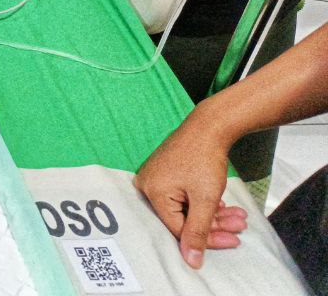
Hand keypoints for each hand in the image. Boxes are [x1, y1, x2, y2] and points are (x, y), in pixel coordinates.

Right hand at [134, 112, 248, 268]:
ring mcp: (156, 177)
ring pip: (187, 207)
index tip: (233, 240)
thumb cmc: (204, 159)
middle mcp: (148, 185)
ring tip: (237, 215)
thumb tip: (191, 261)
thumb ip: (198, 232)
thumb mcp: (205, 199)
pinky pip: (184, 196)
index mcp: (153, 192)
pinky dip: (204, 201)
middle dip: (215, 224)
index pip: (179, 228)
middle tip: (239, 225)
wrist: (208, 126)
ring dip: (214, 214)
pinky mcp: (165, 172)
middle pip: (184, 218)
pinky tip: (222, 202)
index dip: (208, 238)